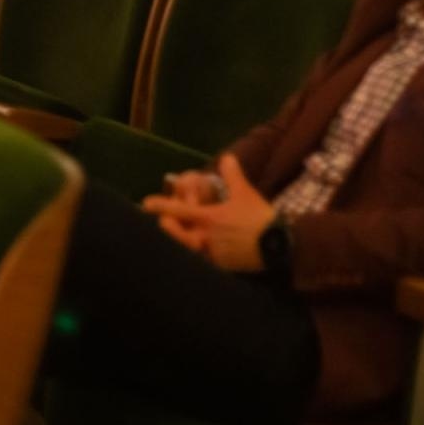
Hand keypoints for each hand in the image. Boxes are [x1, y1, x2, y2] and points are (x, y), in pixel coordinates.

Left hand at [142, 154, 276, 272]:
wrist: (278, 246)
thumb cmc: (259, 218)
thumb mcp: (245, 193)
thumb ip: (233, 175)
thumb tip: (226, 157)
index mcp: (209, 218)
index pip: (179, 210)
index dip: (160, 206)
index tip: (145, 203)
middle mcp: (206, 238)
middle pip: (175, 236)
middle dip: (168, 228)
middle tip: (166, 222)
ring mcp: (212, 254)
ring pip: (187, 250)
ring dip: (181, 242)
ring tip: (182, 236)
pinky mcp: (222, 267)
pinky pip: (202, 262)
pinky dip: (196, 256)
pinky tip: (198, 252)